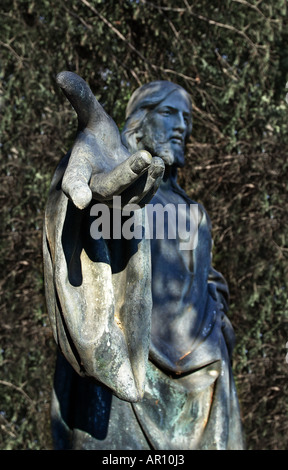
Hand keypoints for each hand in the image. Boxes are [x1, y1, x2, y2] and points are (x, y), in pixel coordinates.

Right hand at [57, 71, 164, 209]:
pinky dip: (152, 185)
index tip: (81, 200)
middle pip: (109, 190)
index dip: (77, 191)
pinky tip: (159, 166)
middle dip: (127, 175)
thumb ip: (81, 100)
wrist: (109, 159)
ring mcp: (114, 200)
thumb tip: (61, 74)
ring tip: (158, 161)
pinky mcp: (131, 202)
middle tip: (146, 157)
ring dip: (147, 182)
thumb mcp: (91, 117)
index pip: (74, 183)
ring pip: (130, 200)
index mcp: (77, 172)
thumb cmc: (96, 138)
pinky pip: (143, 200)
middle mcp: (94, 190)